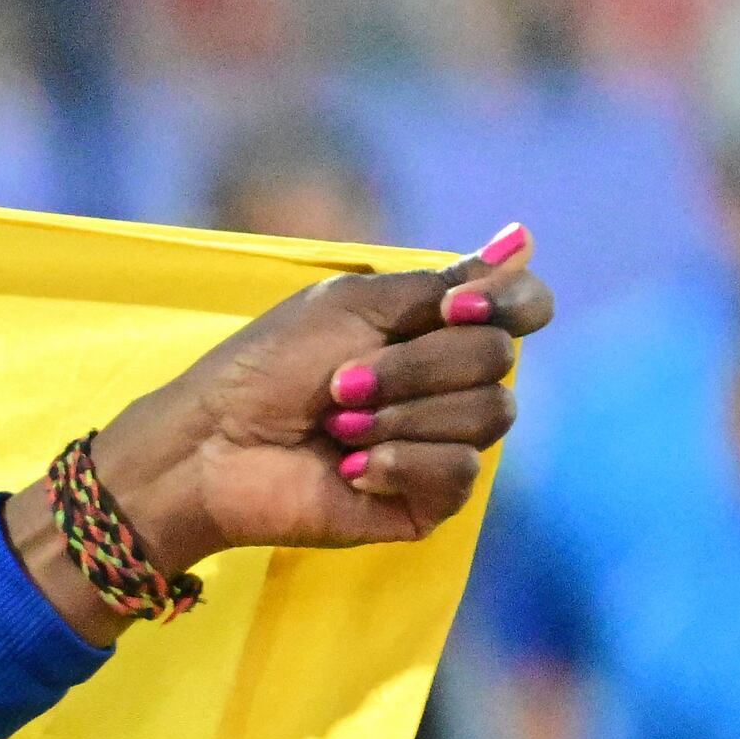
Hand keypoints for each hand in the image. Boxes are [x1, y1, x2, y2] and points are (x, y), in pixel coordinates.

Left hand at [20, 228, 558, 633]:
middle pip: (499, 359)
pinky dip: (401, 462)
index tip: (452, 308)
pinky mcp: (427, 500)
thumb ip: (438, 282)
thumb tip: (522, 238)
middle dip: (413, 367)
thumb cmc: (267, 369)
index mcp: (439, 329)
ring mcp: (443, 441)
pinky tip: (350, 469)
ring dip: (400, 415)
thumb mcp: (349, 305)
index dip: (510, 303)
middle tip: (339, 384)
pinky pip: (460, 473)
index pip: (527, 307)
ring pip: (489, 416)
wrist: (211, 447)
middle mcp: (451, 383)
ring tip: (335, 426)